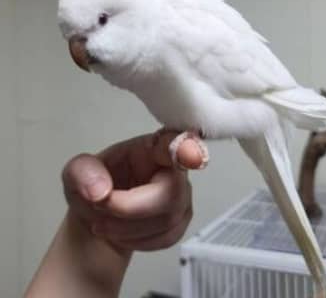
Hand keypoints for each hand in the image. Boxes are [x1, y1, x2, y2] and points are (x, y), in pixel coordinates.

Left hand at [62, 131, 206, 253]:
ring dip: (126, 228)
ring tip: (103, 220)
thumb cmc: (94, 185)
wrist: (98, 215)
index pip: (175, 142)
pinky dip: (136, 241)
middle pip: (170, 193)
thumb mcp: (76, 172)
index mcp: (152, 147)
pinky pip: (167, 238)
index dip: (187, 147)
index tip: (191, 155)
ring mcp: (182, 194)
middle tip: (99, 207)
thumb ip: (83, 172)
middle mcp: (174, 167)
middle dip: (130, 209)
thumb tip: (101, 192)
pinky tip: (121, 232)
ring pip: (167, 220)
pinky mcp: (181, 219)